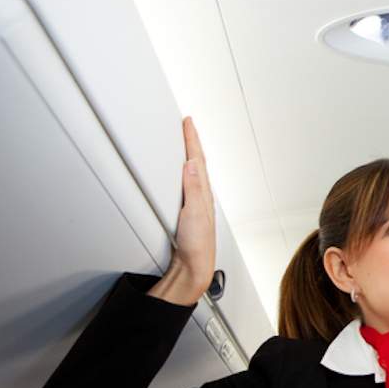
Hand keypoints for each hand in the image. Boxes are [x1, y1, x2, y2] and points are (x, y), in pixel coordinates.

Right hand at [148, 117, 214, 304]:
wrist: (194, 266)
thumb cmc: (197, 244)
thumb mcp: (193, 213)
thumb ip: (192, 188)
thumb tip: (191, 164)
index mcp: (203, 193)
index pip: (197, 159)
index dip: (192, 139)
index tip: (188, 122)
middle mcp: (202, 196)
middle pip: (197, 162)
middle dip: (192, 142)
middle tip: (187, 125)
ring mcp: (196, 203)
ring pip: (194, 172)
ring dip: (191, 155)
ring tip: (187, 141)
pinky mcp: (189, 212)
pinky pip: (189, 184)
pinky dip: (187, 172)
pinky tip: (185, 174)